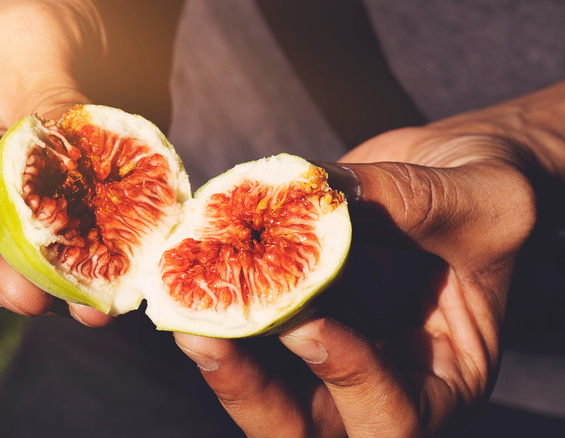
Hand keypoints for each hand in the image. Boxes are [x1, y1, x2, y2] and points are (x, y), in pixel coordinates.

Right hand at [0, 0, 111, 324]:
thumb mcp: (36, 46)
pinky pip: (48, 272)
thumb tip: (67, 173)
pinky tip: (107, 294)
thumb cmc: (45, 31)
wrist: (100, 47)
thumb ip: (44, 106)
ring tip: (81, 304)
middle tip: (24, 294)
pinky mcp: (39, 236)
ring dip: (37, 293)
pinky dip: (77, 284)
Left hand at [174, 115, 545, 435]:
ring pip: (260, 386)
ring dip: (217, 354)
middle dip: (250, 391)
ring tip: (179, 304)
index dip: (349, 379)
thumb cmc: (488, 194)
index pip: (394, 415)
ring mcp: (325, 351)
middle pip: (305, 426)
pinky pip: (244, 327)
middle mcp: (376, 380)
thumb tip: (314, 197)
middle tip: (204, 337)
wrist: (452, 170)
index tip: (309, 324)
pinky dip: (214, 301)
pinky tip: (187, 266)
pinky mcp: (289, 313)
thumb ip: (413, 202)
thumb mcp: (487, 198)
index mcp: (440, 380)